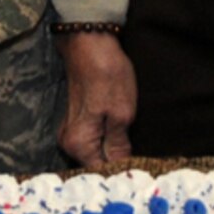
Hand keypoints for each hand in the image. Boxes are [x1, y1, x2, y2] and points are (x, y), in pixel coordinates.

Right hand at [57, 30, 136, 166]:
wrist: (90, 40)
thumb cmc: (106, 74)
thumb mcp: (121, 113)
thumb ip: (120, 146)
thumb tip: (123, 170)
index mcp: (78, 144)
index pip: (102, 173)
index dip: (123, 172)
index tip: (142, 172)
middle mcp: (69, 142)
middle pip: (98, 163)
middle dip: (119, 163)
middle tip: (144, 162)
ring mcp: (73, 130)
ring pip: (98, 151)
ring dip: (116, 150)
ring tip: (136, 147)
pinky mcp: (80, 119)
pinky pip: (97, 139)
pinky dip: (110, 139)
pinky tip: (125, 134)